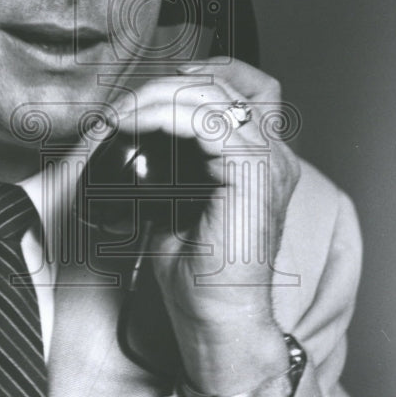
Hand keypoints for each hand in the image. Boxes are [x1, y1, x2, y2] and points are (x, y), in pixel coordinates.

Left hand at [113, 58, 299, 394]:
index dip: (199, 76)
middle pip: (223, 86)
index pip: (243, 89)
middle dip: (165, 87)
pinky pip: (208, 122)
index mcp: (260, 160)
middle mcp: (273, 155)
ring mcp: (269, 162)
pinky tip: (139, 125)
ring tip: (123, 116)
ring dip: (159, 98)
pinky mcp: (254, 174)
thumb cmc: (200, 277)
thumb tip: (130, 144)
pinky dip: (167, 115)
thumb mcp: (177, 207)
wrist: (219, 320)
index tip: (150, 91)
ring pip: (214, 96)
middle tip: (122, 109)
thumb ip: (169, 170)